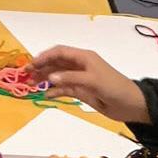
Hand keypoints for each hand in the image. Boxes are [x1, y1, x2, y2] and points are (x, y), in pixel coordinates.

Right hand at [30, 47, 148, 123]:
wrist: (131, 105)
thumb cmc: (114, 88)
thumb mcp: (93, 81)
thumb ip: (71, 78)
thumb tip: (50, 78)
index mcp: (84, 57)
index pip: (60, 52)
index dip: (44, 56)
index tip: (31, 65)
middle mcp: (80, 66)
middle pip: (56, 63)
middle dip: (41, 68)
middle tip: (26, 76)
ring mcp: (80, 79)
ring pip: (58, 76)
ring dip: (46, 79)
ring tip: (32, 85)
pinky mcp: (82, 91)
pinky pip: (64, 89)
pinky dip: (55, 91)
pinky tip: (46, 95)